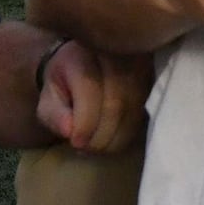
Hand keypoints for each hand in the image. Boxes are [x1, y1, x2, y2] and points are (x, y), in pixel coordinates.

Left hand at [35, 39, 149, 153]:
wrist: (87, 60)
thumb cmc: (65, 81)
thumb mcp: (49, 97)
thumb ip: (54, 114)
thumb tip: (69, 132)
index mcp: (85, 54)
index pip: (90, 91)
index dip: (84, 124)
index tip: (75, 144)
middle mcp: (117, 55)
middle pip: (116, 105)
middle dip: (100, 136)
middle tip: (86, 150)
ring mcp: (141, 67)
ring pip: (133, 113)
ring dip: (114, 139)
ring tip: (97, 146)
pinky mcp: (154, 81)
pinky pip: (144, 116)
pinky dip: (128, 134)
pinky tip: (112, 139)